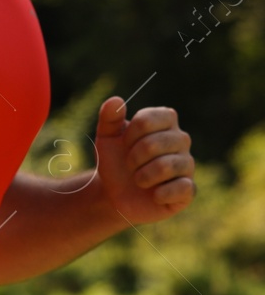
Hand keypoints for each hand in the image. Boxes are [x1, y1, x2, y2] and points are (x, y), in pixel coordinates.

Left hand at [92, 97, 194, 224]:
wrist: (114, 193)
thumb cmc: (115, 160)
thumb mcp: (107, 138)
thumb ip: (109, 118)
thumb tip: (115, 100)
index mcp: (165, 121)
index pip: (145, 120)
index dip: (128, 136)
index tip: (125, 144)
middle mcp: (181, 139)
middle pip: (152, 144)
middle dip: (132, 159)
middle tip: (130, 165)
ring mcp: (187, 164)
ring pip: (165, 166)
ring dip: (141, 177)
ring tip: (139, 180)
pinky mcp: (188, 189)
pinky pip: (182, 188)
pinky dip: (161, 193)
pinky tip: (154, 194)